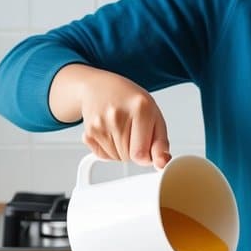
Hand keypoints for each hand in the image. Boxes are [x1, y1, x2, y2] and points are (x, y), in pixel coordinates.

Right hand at [51, 64, 170, 167]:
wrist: (100, 87)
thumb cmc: (130, 100)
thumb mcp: (154, 116)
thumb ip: (161, 143)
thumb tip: (162, 163)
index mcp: (140, 109)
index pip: (141, 154)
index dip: (147, 155)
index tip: (147, 145)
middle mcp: (116, 115)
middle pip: (129, 157)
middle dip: (134, 150)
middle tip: (133, 132)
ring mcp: (100, 124)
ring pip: (116, 158)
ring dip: (122, 151)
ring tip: (122, 130)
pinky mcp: (88, 132)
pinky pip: (103, 155)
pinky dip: (109, 150)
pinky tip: (110, 132)